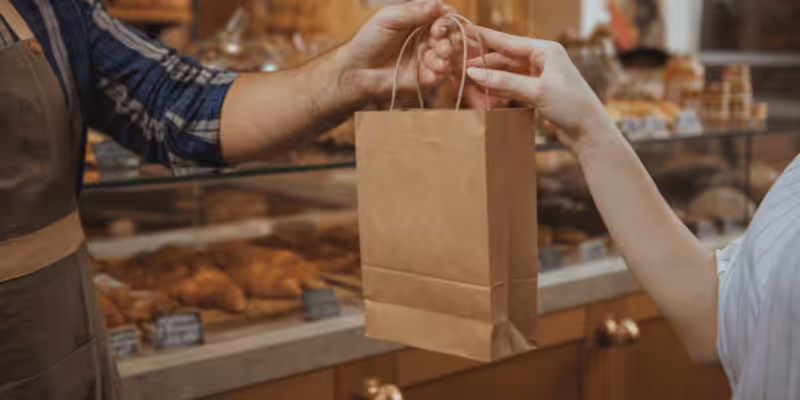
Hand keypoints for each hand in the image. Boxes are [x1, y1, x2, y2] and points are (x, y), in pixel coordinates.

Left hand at [338, 0, 457, 99]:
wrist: (357, 70)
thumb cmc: (369, 41)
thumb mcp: (389, 18)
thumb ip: (414, 11)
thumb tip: (438, 4)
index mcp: (420, 21)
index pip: (443, 16)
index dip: (447, 19)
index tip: (439, 25)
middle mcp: (426, 39)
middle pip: (450, 35)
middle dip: (448, 37)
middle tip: (438, 41)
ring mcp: (427, 58)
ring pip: (448, 54)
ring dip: (446, 54)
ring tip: (439, 55)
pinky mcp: (425, 78)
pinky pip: (440, 74)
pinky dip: (441, 70)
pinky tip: (435, 68)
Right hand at [464, 26, 615, 152]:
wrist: (589, 131)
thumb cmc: (571, 105)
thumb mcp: (536, 91)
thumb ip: (504, 81)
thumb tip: (473, 72)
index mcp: (546, 50)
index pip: (509, 42)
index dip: (485, 37)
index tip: (465, 30)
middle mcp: (543, 60)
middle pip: (506, 57)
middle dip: (484, 61)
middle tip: (460, 62)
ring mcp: (541, 76)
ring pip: (508, 73)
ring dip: (490, 76)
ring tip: (468, 77)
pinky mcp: (539, 92)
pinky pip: (513, 86)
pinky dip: (499, 87)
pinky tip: (484, 89)